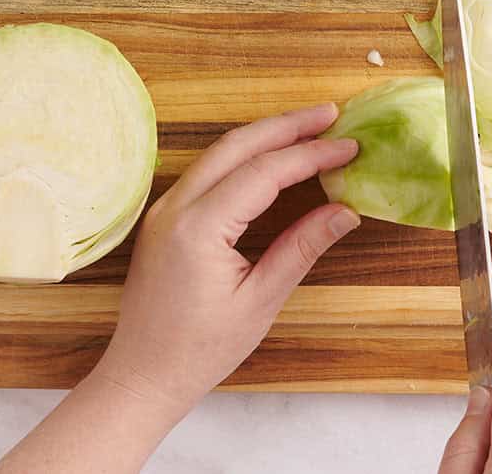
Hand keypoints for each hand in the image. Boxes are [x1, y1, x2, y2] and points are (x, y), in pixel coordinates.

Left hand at [95, 101, 360, 417]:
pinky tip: (271, 157)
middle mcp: (176, 207)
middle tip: (331, 115)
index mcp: (199, 228)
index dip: (310, 154)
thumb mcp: (259, 302)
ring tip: (309, 129)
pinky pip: (208, 171)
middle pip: (238, 145)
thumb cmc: (199, 350)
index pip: (264, 172)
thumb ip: (301, 248)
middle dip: (287, 125)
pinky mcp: (165, 217)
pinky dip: (244, 156)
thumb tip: (345, 210)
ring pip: (220, 152)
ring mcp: (165, 209)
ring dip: (265, 136)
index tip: (349, 146)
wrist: (142, 376)